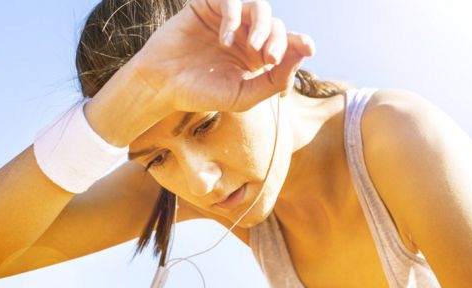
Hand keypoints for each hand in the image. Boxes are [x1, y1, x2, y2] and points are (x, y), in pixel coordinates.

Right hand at [132, 0, 314, 114]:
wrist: (161, 85)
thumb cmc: (200, 93)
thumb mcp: (243, 95)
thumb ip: (274, 79)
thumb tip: (304, 53)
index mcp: (255, 58)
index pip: (286, 44)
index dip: (300, 42)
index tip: (310, 48)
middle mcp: (244, 36)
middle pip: (276, 25)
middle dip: (279, 40)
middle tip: (269, 58)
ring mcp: (227, 20)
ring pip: (260, 8)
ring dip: (262, 25)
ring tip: (252, 47)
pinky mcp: (208, 6)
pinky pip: (231, 0)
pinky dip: (233, 16)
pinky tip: (224, 39)